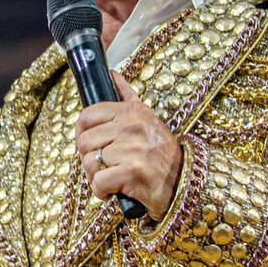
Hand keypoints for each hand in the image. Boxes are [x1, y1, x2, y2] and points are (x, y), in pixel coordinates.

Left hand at [76, 71, 181, 220]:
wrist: (184, 184)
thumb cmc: (160, 155)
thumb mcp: (148, 120)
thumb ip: (127, 97)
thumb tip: (113, 74)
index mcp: (133, 111)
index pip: (87, 115)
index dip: (83, 133)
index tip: (94, 144)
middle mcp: (133, 126)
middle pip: (84, 141)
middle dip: (89, 157)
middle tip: (105, 165)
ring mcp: (133, 148)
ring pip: (89, 162)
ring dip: (95, 176)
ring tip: (112, 177)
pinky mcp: (133, 172)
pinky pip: (98, 181)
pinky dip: (101, 191)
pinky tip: (113, 191)